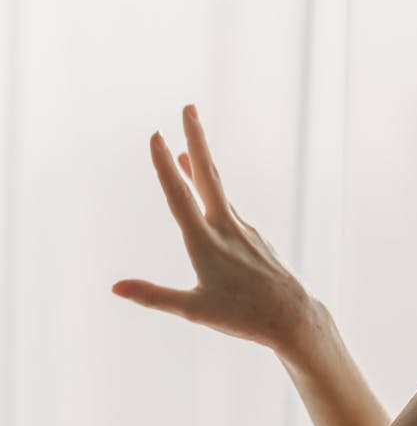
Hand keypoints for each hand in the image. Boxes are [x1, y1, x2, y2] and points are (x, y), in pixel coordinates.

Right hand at [111, 104, 327, 357]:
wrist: (294, 318)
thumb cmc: (243, 318)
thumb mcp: (193, 311)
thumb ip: (153, 296)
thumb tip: (114, 288)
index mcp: (206, 243)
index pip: (180, 197)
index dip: (164, 167)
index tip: (155, 135)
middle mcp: (227, 229)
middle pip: (207, 176)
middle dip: (196, 140)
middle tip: (189, 107)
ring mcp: (244, 232)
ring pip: (218, 192)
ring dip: (199, 168)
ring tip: (184, 151)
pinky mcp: (256, 240)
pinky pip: (230, 210)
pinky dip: (216, 197)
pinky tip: (212, 203)